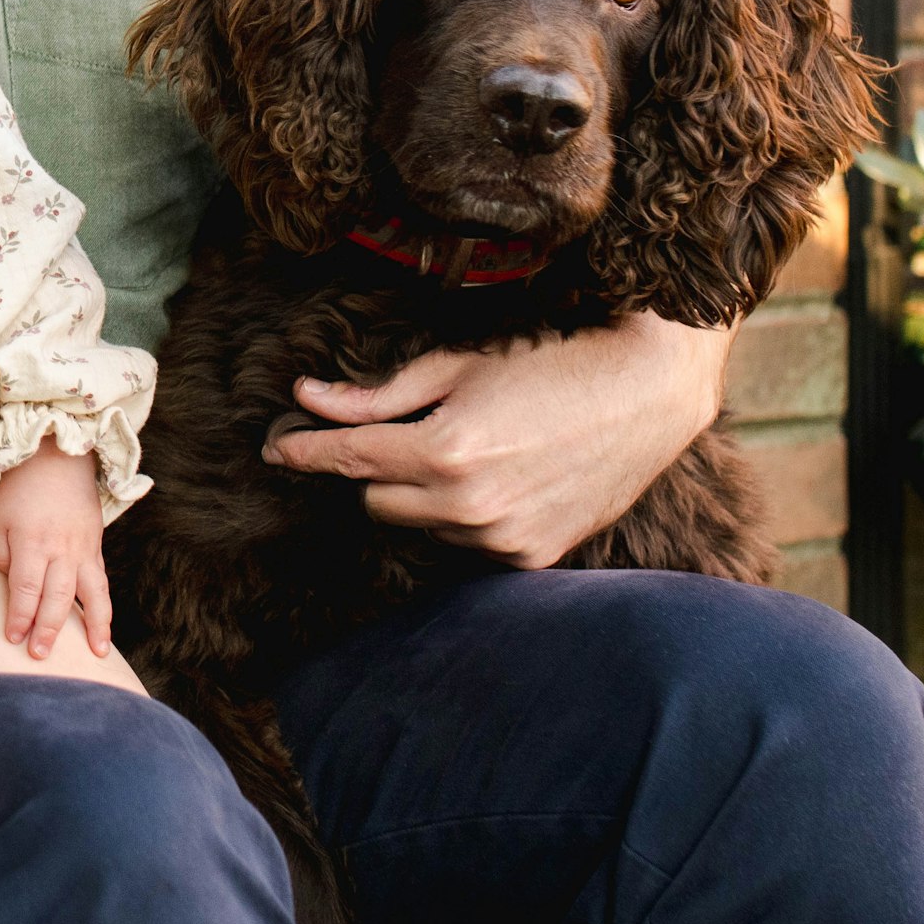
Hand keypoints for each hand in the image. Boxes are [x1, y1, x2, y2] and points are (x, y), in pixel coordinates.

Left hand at [0, 443, 111, 658]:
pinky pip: (102, 581)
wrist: (58, 457)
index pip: (26, 590)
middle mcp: (62, 550)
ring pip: (92, 594)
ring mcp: (83, 549)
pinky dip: (105, 606)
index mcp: (33, 543)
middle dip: (49, 629)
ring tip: (98, 653)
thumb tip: (14, 584)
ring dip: (96, 626)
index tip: (13, 638)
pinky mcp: (96, 546)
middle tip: (40, 655)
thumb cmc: (20, 488)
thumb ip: (2, 555)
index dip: (20, 617)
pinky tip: (105, 627)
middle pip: (57, 598)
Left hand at [272, 312, 733, 568]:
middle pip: (375, 500)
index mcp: (442, 451)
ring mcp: (500, 538)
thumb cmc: (549, 366)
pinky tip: (502, 479)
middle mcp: (466, 505)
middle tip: (412, 430)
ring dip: (424, 494)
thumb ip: (376, 394)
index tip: (277, 449)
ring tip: (474, 449)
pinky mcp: (529, 557)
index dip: (305, 451)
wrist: (646, 393)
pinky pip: (465, 544)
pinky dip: (465, 517)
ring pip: (419, 525)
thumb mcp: (455, 366)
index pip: (345, 459)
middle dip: (378, 468)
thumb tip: (306, 398)